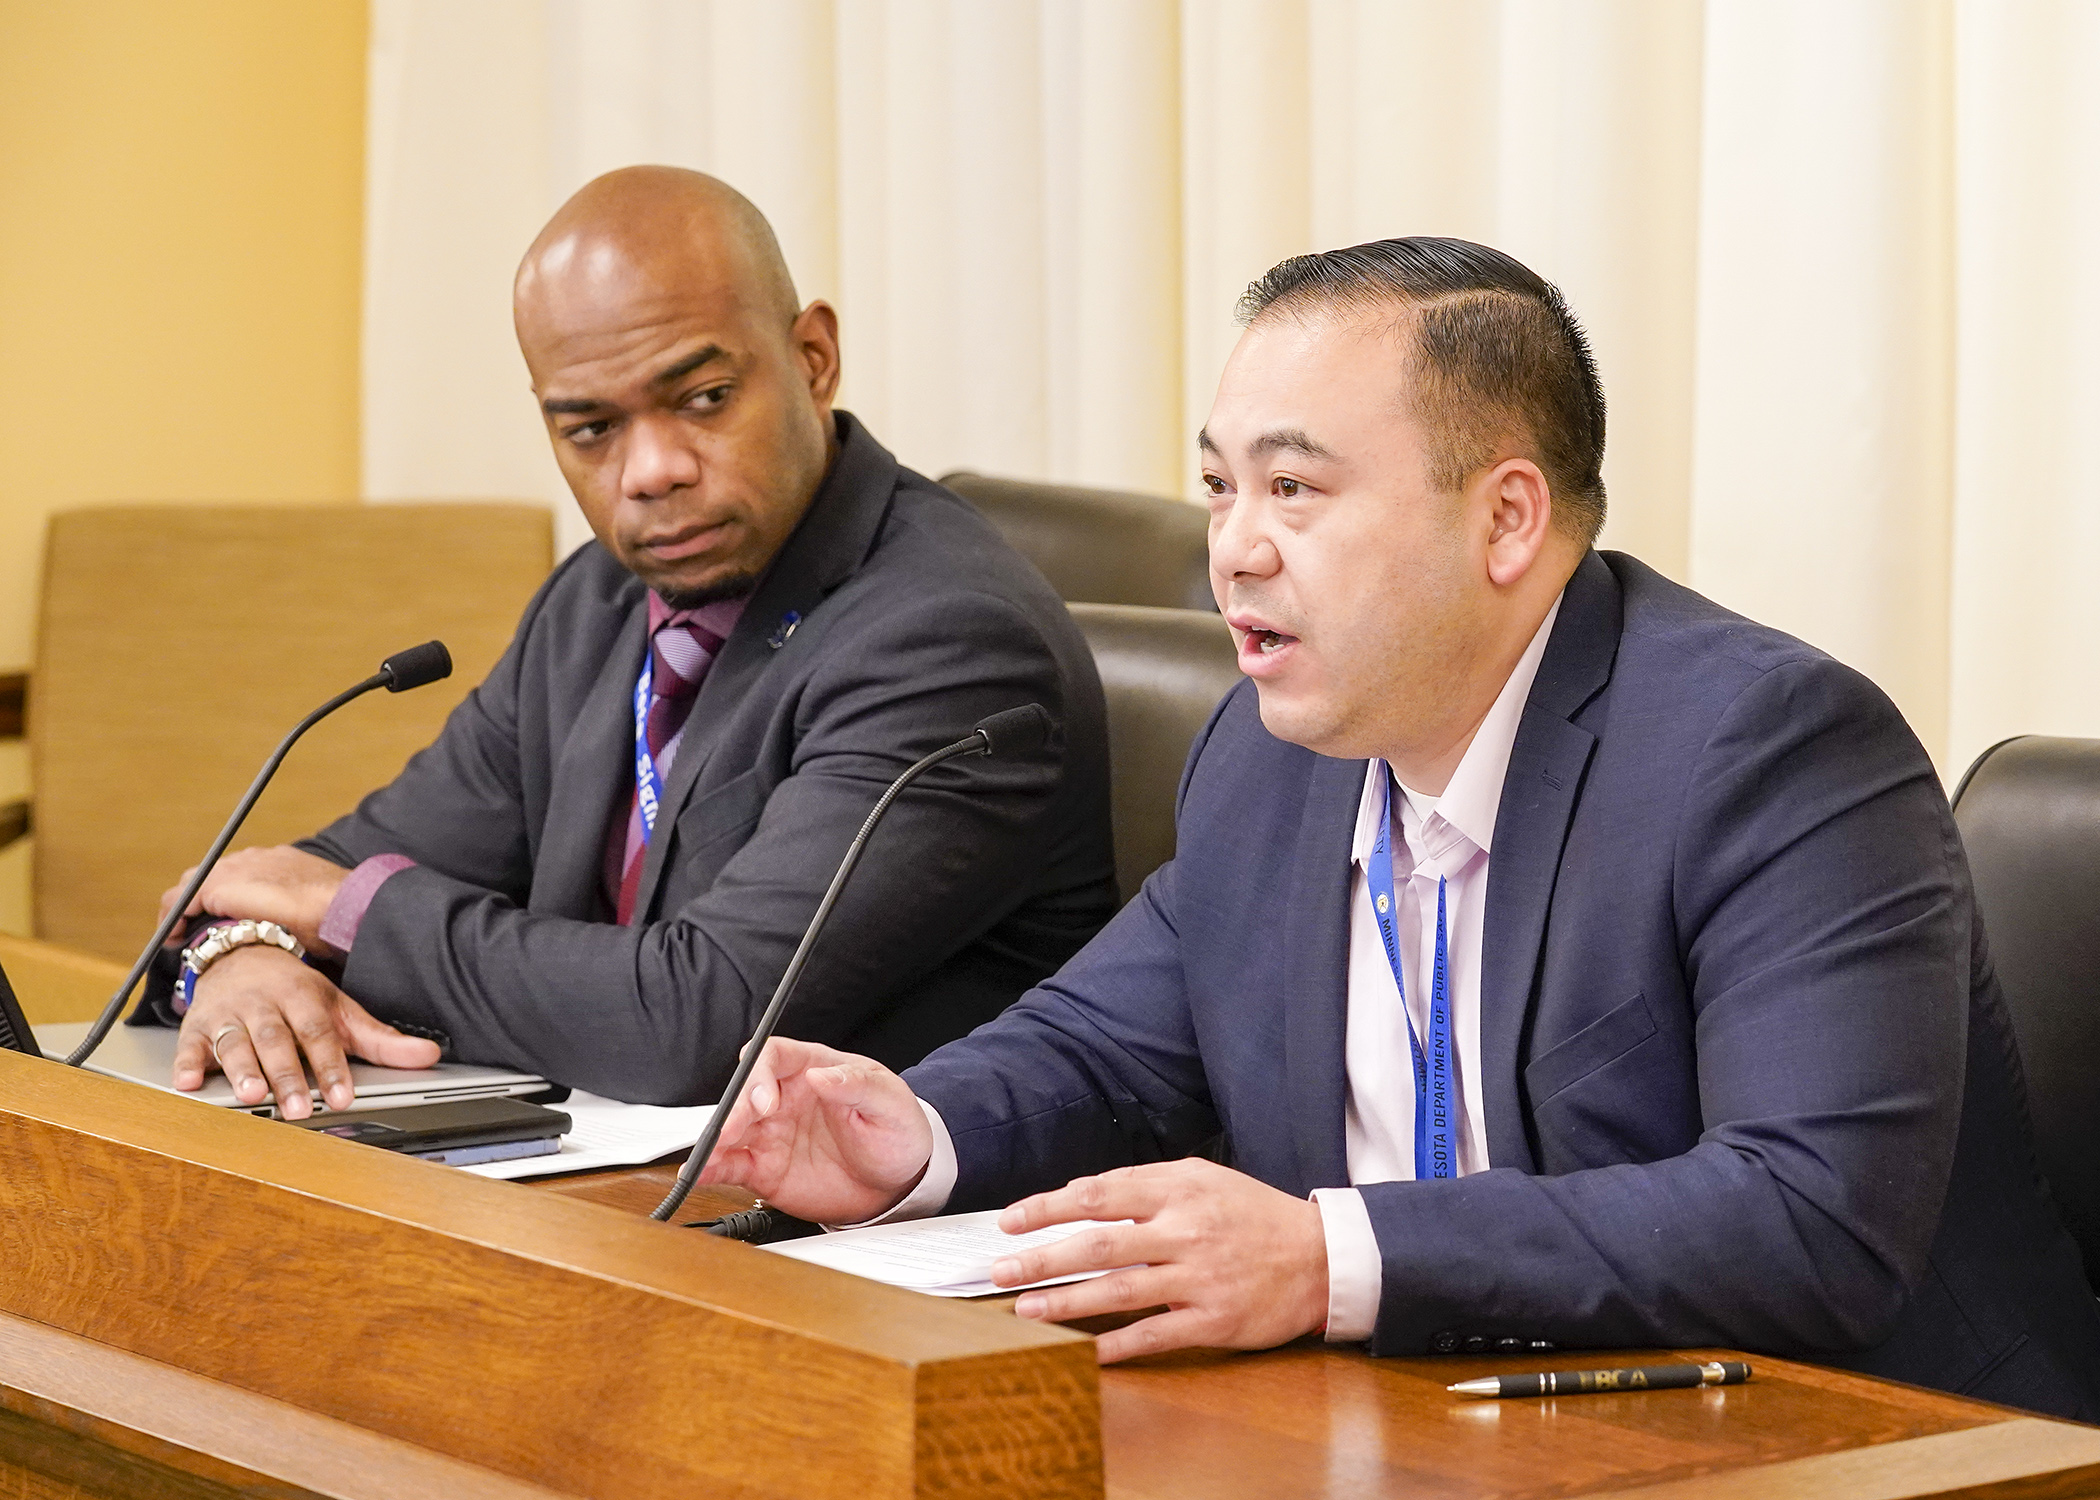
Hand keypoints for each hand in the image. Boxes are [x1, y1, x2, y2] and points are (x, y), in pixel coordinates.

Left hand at [158, 846, 350, 956]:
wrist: (344, 905)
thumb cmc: (336, 915)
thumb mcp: (312, 909)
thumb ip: (295, 912)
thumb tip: (290, 934)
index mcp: (276, 860)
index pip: (236, 873)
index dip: (220, 898)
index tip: (217, 921)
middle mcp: (252, 858)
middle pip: (207, 875)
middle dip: (194, 902)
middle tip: (190, 931)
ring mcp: (234, 868)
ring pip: (191, 885)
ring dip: (180, 911)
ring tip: (178, 938)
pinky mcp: (219, 886)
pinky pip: (180, 901)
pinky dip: (173, 919)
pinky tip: (175, 940)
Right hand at [173, 945, 439, 1118]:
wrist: (240, 954)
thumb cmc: (294, 992)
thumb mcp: (338, 1008)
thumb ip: (379, 1038)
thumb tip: (429, 1056)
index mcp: (302, 996)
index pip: (320, 1032)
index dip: (331, 1064)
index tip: (343, 1096)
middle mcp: (265, 1003)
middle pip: (277, 1040)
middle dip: (288, 1075)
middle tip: (300, 1108)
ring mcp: (229, 1014)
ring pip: (235, 1042)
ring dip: (242, 1070)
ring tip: (251, 1096)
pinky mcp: (196, 1026)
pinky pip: (189, 1045)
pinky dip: (187, 1064)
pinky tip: (189, 1083)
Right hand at [698, 1037, 932, 1224]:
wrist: (899, 1181)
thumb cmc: (897, 1130)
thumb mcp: (890, 1103)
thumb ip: (857, 1086)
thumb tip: (822, 1075)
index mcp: (813, 1069)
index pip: (774, 1057)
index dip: (761, 1074)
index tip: (766, 1101)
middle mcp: (785, 1098)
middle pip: (745, 1093)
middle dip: (733, 1110)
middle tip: (732, 1132)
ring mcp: (772, 1133)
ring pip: (732, 1129)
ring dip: (714, 1140)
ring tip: (703, 1157)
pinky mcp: (766, 1168)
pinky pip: (732, 1165)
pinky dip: (712, 1168)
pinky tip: (699, 1173)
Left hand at [991, 1158, 1329, 1363]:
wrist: (1318, 1256)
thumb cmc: (1251, 1213)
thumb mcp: (1201, 1178)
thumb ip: (1144, 1184)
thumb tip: (1081, 1196)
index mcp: (1178, 1191)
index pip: (1098, 1195)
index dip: (1047, 1207)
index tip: (1010, 1221)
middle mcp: (1185, 1232)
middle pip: (1098, 1246)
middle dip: (1042, 1259)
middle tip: (1000, 1270)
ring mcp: (1199, 1279)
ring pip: (1118, 1292)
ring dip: (1065, 1303)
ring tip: (1025, 1310)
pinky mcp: (1214, 1320)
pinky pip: (1153, 1335)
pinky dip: (1114, 1345)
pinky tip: (1083, 1352)